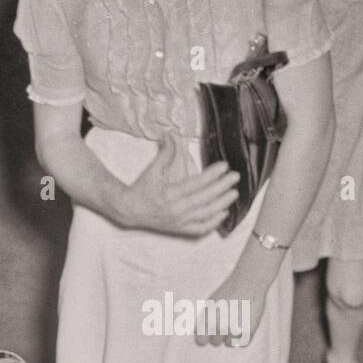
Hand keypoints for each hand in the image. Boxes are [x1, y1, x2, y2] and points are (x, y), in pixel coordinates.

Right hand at [122, 136, 240, 237]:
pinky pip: (200, 229)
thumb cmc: (141, 189)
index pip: (196, 184)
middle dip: (222, 187)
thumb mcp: (151, 170)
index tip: (224, 166)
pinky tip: (223, 213)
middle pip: (205, 198)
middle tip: (235, 177)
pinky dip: (213, 222)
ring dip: (222, 203)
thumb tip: (170, 134)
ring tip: (234, 193)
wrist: (128, 210)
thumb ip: (164, 152)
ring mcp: (178, 221)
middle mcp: (176, 209)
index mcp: (169, 194)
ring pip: (205, 214)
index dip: (212, 175)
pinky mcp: (178, 229)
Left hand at [194, 267, 271, 347]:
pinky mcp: (249, 329)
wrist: (249, 281)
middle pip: (216, 342)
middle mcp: (219, 326)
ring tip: (237, 321)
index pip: (201, 341)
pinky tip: (245, 325)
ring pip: (229, 344)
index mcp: (207, 319)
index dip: (205, 338)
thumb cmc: (229, 291)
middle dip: (220, 335)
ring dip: (232, 336)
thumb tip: (198, 334)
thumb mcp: (210, 303)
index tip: (210, 333)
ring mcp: (234, 328)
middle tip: (228, 322)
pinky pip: (243, 343)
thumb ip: (204, 319)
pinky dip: (244, 337)